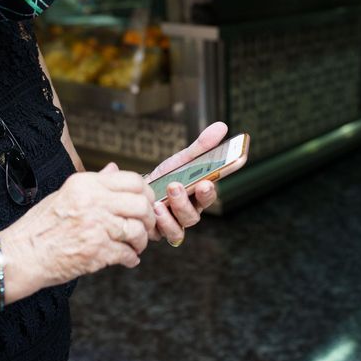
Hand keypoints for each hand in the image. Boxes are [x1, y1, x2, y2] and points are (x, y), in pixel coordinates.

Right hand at [2, 164, 156, 289]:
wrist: (20, 256)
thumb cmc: (40, 227)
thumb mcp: (65, 194)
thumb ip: (94, 182)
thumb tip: (115, 169)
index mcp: (85, 184)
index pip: (133, 180)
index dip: (146, 193)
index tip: (147, 204)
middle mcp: (93, 202)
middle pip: (141, 205)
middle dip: (149, 218)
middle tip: (147, 227)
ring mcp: (96, 227)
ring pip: (138, 231)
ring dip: (141, 241)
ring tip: (135, 246)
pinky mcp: (96, 251)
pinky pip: (127, 254)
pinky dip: (131, 259)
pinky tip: (127, 259)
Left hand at [145, 122, 227, 245]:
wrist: (137, 191)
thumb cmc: (165, 177)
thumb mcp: (181, 160)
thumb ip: (201, 146)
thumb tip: (222, 126)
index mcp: (197, 196)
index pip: (208, 196)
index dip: (209, 192)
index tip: (206, 182)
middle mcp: (188, 214)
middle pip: (193, 216)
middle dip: (186, 203)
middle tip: (176, 186)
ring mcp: (173, 225)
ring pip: (179, 228)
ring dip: (168, 215)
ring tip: (160, 201)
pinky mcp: (158, 233)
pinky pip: (161, 234)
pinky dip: (158, 223)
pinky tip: (151, 208)